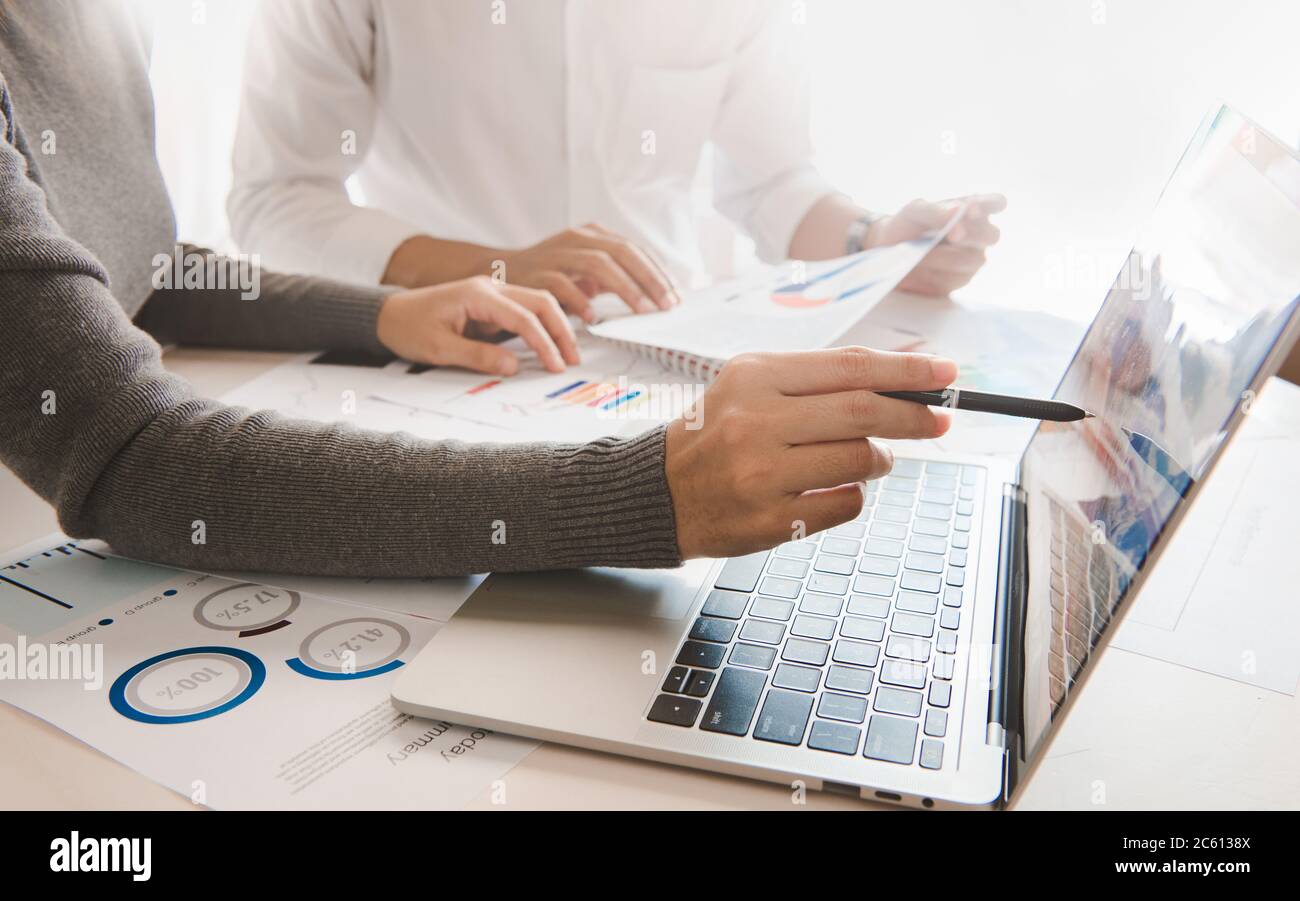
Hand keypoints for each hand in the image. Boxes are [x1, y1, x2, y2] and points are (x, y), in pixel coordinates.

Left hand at [376, 276, 579, 374]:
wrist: (387, 314)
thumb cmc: (408, 328)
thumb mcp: (439, 348)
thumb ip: (478, 356)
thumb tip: (514, 366)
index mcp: (477, 294)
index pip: (523, 317)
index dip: (543, 343)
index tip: (556, 366)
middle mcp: (490, 287)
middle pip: (540, 301)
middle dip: (560, 330)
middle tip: (572, 359)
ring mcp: (492, 293)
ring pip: (537, 303)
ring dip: (555, 326)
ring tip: (566, 354)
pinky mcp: (492, 304)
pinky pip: (524, 311)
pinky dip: (541, 327)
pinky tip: (550, 345)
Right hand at [497, 223, 680, 321]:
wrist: (500, 271)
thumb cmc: (551, 276)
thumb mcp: (586, 272)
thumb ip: (615, 279)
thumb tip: (654, 296)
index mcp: (593, 235)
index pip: (634, 250)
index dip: (657, 273)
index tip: (674, 297)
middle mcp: (578, 238)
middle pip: (622, 252)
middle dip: (648, 279)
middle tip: (665, 305)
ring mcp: (558, 252)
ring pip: (599, 264)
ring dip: (625, 288)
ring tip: (641, 310)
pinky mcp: (539, 271)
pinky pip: (564, 284)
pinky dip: (582, 300)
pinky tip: (594, 317)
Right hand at [666, 347, 957, 558]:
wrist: (661, 490)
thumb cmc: (716, 433)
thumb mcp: (755, 385)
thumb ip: (823, 378)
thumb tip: (905, 370)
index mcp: (754, 376)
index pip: (849, 367)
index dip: (906, 371)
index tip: (945, 372)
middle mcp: (754, 422)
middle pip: (862, 412)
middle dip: (913, 417)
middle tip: (940, 420)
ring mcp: (761, 475)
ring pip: (860, 460)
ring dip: (881, 458)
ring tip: (871, 457)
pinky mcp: (768, 521)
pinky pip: (845, 503)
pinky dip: (855, 493)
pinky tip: (835, 486)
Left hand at [866, 194, 1005, 295]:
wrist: (887, 251)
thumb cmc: (907, 225)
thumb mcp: (914, 211)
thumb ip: (935, 211)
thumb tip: (958, 211)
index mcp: (973, 209)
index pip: (996, 203)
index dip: (990, 205)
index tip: (973, 209)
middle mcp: (978, 235)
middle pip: (992, 235)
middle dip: (973, 234)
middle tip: (954, 234)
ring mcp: (972, 259)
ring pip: (973, 259)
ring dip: (946, 256)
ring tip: (922, 253)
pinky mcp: (958, 281)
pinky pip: (955, 279)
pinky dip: (935, 274)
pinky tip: (918, 269)